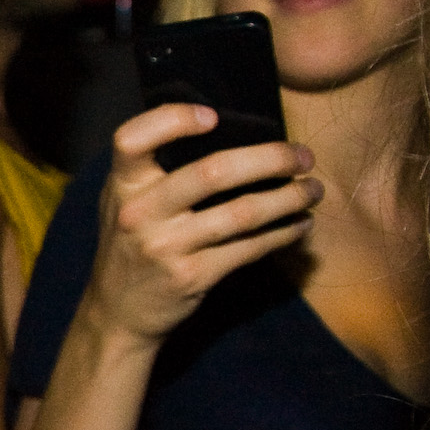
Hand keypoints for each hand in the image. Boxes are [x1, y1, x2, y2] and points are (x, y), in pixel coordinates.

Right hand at [84, 104, 319, 345]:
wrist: (117, 313)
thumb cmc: (131, 245)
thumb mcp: (125, 202)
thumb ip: (156, 171)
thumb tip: (234, 133)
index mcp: (122, 186)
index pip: (132, 139)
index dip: (172, 120)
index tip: (214, 117)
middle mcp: (139, 213)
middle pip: (213, 172)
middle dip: (271, 159)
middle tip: (303, 157)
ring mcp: (164, 247)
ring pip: (242, 213)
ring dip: (289, 198)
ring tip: (313, 190)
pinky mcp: (191, 276)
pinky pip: (249, 248)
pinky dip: (283, 233)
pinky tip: (299, 225)